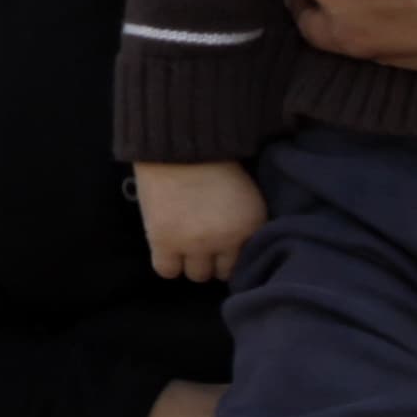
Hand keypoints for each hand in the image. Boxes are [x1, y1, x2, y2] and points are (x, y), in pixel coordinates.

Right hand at [136, 159, 264, 286]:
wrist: (179, 142)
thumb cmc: (214, 160)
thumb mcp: (245, 192)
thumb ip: (245, 222)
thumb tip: (238, 247)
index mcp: (250, 225)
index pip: (245, 262)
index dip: (232, 254)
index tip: (223, 246)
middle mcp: (226, 240)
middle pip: (221, 273)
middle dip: (213, 260)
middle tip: (202, 244)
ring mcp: (195, 244)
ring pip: (196, 275)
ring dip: (191, 262)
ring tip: (184, 245)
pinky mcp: (165, 242)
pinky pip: (167, 270)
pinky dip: (167, 263)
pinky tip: (167, 248)